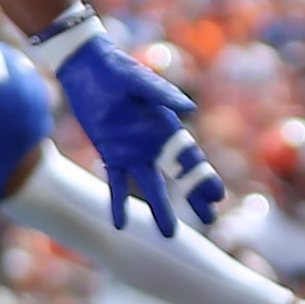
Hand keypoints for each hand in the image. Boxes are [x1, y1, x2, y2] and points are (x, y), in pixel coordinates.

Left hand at [41, 22, 222, 236]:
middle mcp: (153, 143)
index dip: (203, 176)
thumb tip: (190, 109)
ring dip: (160, 209)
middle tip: (210, 220)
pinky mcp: (109, 153)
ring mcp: (132, 151)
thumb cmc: (116, 70)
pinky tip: (120, 224)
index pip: (190, 156)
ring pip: (150, 186)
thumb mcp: (138, 81)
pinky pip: (114, 183)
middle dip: (193, 197)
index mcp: (166, 126)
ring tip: (170, 235)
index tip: (217, 196)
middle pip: (178, 176)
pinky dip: (117, 203)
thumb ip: (162, 95)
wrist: (86, 68)